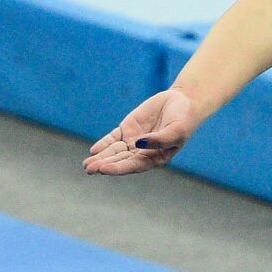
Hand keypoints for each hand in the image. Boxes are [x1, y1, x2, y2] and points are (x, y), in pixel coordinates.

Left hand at [83, 88, 198, 176]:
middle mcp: (142, 152)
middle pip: (121, 160)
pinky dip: (104, 144)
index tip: (104, 169)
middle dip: (105, 164)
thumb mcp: (176, 130)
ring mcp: (134, 140)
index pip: (134, 165)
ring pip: (114, 151)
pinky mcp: (128, 128)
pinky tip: (94, 150)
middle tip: (90, 169)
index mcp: (155, 158)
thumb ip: (159, 139)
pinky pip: (113, 138)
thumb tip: (138, 143)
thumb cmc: (184, 119)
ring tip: (86, 165)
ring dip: (101, 158)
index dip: (119, 168)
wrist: (183, 102)